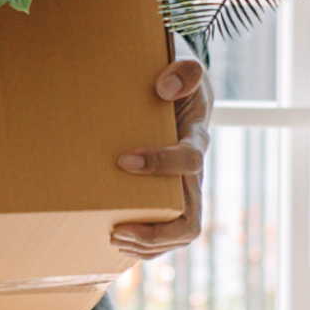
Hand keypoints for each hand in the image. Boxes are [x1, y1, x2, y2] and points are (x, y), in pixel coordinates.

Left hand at [108, 53, 210, 260]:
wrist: (182, 91)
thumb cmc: (176, 79)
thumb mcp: (183, 64)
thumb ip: (183, 71)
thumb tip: (164, 88)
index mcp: (196, 139)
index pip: (190, 160)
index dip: (161, 164)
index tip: (124, 160)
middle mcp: (193, 173)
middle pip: (191, 220)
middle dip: (156, 232)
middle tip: (118, 230)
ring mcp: (183, 190)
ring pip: (179, 233)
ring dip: (147, 244)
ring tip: (113, 238)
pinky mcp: (169, 196)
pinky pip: (165, 233)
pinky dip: (143, 244)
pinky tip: (117, 240)